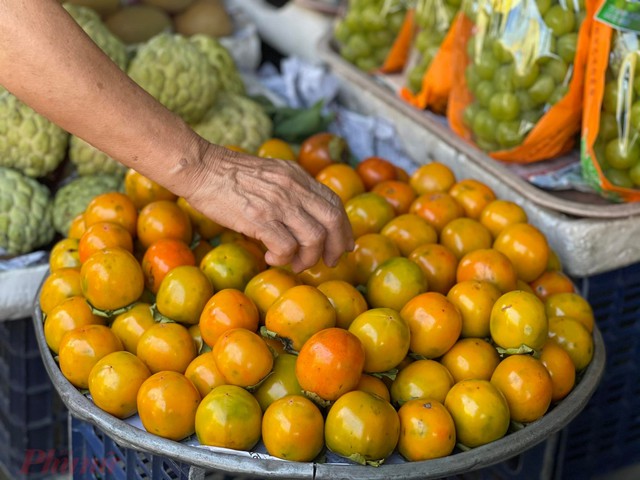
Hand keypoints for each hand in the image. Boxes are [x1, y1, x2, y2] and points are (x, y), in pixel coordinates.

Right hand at [185, 145, 353, 272]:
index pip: (335, 203)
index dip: (344, 228)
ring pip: (314, 239)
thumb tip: (307, 218)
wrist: (200, 167)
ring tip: (293, 263)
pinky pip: (286, 247)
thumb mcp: (271, 173)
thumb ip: (291, 189)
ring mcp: (277, 203)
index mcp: (298, 176)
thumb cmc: (230, 175)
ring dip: (307, 258)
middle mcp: (293, 188)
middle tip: (328, 262)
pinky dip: (282, 259)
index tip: (343, 245)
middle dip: (335, 247)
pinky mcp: (258, 218)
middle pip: (333, 221)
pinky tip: (269, 257)